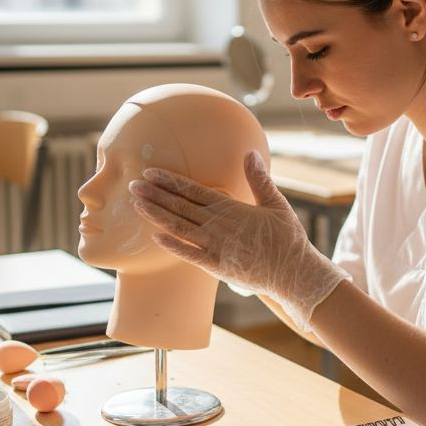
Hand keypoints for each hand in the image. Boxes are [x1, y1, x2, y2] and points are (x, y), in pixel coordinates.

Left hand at [129, 150, 348, 331]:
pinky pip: (188, 254)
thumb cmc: (287, 238)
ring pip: (178, 227)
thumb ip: (259, 179)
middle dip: (154, 195)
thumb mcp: (275, 204)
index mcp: (230, 207)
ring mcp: (215, 245)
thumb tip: (250, 153)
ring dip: (155, 215)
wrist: (293, 272)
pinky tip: (154, 237)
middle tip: (132, 185)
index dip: (169, 181)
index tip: (151, 173)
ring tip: (136, 205)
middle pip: (179, 206)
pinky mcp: (216, 265)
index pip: (192, 190)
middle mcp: (217, 224)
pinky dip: (171, 245)